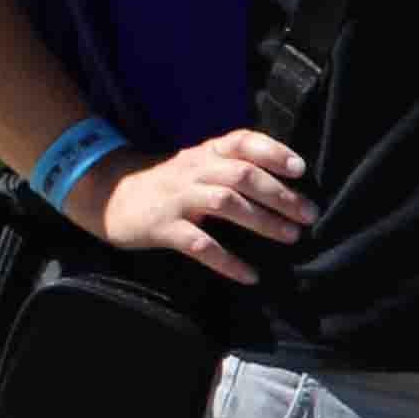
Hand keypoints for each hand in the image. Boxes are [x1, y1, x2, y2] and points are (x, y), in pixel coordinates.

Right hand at [77, 130, 314, 285]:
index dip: (273, 152)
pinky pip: (199, 245)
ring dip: (262, 221)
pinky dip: (227, 261)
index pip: (242, 141)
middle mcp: (193, 170)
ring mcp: (177, 198)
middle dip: (280, 194)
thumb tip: (286, 184)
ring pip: (225, 203)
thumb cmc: (168, 184)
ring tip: (291, 237)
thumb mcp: (197, 165)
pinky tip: (250, 276)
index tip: (301, 169)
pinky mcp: (162, 227)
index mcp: (205, 153)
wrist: (109, 195)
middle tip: (309, 214)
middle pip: (242, 174)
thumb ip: (232, 166)